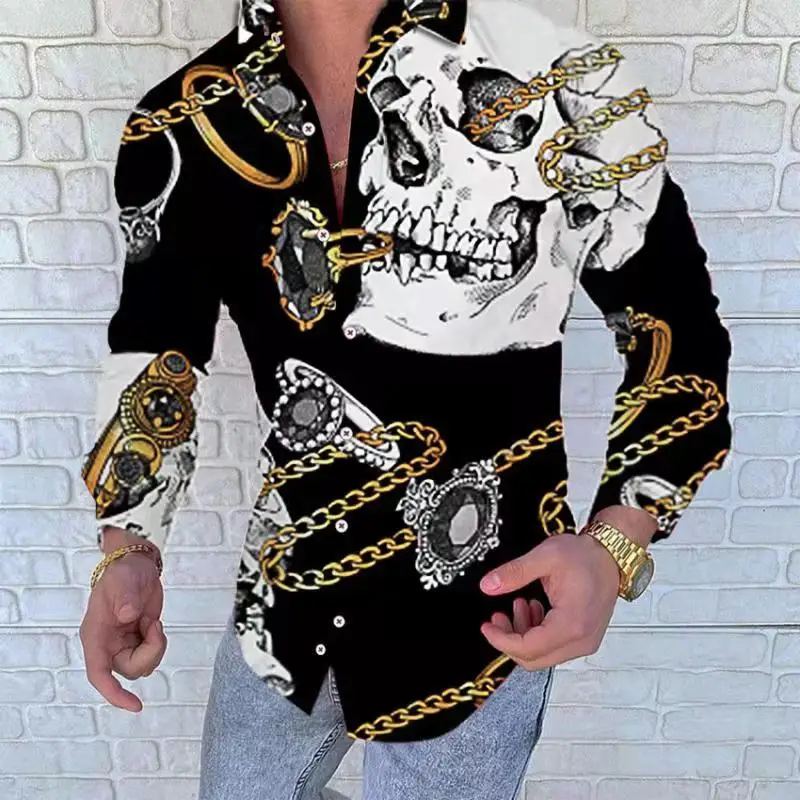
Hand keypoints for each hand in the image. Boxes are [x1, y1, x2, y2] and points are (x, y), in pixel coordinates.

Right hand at [80, 544, 165, 711]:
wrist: (136, 566)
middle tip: (155, 625)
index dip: (114, 693)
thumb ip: (125, 598)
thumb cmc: (124, 572)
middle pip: (130, 670)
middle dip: (150, 652)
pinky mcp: (137, 642)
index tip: (136, 706)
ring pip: (143, 665)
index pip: (99, 673)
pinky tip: (154, 624)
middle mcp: (106, 645)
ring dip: (155, 647)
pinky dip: (159, 643)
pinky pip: (151, 656)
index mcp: (95, 636)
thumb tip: (127, 615)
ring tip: (153, 621)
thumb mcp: (124, 581)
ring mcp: (122, 645)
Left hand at [478, 532, 621, 669]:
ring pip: (543, 655)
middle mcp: (581, 640)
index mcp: (571, 624)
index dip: (501, 640)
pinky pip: (554, 648)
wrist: (611, 555)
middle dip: (509, 640)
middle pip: (534, 659)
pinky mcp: (584, 639)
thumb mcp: (544, 557)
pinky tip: (534, 610)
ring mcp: (585, 642)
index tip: (487, 627)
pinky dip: (537, 634)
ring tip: (519, 605)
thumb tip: (488, 585)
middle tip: (497, 617)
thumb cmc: (586, 556)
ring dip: (523, 635)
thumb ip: (514, 572)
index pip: (528, 648)